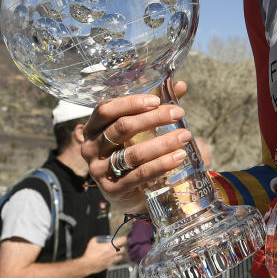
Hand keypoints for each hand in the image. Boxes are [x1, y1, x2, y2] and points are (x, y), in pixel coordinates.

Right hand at [81, 81, 192, 215]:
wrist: (132, 192)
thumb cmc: (134, 150)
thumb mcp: (142, 127)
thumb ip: (156, 107)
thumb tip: (181, 85)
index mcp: (93, 128)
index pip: (106, 109)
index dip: (131, 103)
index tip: (156, 100)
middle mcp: (90, 148)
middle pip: (122, 127)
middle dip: (153, 118)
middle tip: (179, 113)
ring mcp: (98, 170)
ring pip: (132, 153)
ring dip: (162, 143)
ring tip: (185, 135)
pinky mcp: (112, 190)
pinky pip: (139, 174)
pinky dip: (161, 164)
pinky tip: (179, 156)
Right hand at [81, 234, 126, 273]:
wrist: (87, 265)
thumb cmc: (90, 254)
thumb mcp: (92, 242)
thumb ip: (96, 239)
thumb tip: (98, 238)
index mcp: (110, 246)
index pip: (122, 241)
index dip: (123, 239)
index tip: (123, 238)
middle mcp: (113, 253)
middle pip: (123, 249)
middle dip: (122, 247)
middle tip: (119, 246)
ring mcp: (112, 260)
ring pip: (120, 257)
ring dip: (119, 255)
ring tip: (115, 253)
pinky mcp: (109, 265)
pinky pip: (115, 263)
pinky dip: (114, 261)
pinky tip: (110, 260)